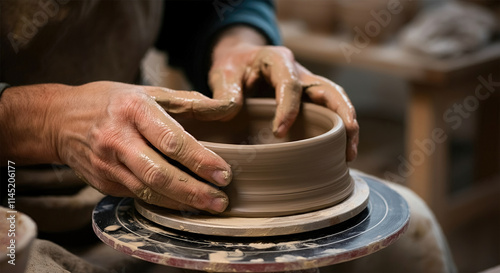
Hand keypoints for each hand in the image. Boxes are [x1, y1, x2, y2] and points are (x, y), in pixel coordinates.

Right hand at [50, 81, 232, 212]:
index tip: (223, 173)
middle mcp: (117, 138)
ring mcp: (107, 163)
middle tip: (220, 200)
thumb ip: (188, 102)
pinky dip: (163, 202)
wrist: (59, 120)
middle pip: (159, 173)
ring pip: (148, 191)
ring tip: (208, 207)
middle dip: (193, 191)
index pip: (171, 140)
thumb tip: (226, 108)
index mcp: (133, 110)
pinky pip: (137, 195)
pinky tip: (182, 204)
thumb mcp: (147, 91)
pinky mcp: (102, 182)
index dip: (200, 160)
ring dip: (181, 202)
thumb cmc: (111, 102)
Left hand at [209, 27, 358, 160]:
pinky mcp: (308, 101)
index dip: (288, 108)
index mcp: (278, 60)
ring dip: (347, 127)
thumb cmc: (233, 68)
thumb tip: (232, 113)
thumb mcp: (222, 74)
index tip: (279, 133)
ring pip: (336, 102)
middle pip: (330, 90)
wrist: (239, 63)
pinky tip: (337, 154)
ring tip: (349, 156)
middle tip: (344, 146)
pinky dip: (336, 132)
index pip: (290, 84)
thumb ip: (225, 92)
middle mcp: (299, 71)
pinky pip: (328, 114)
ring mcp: (307, 86)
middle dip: (342, 116)